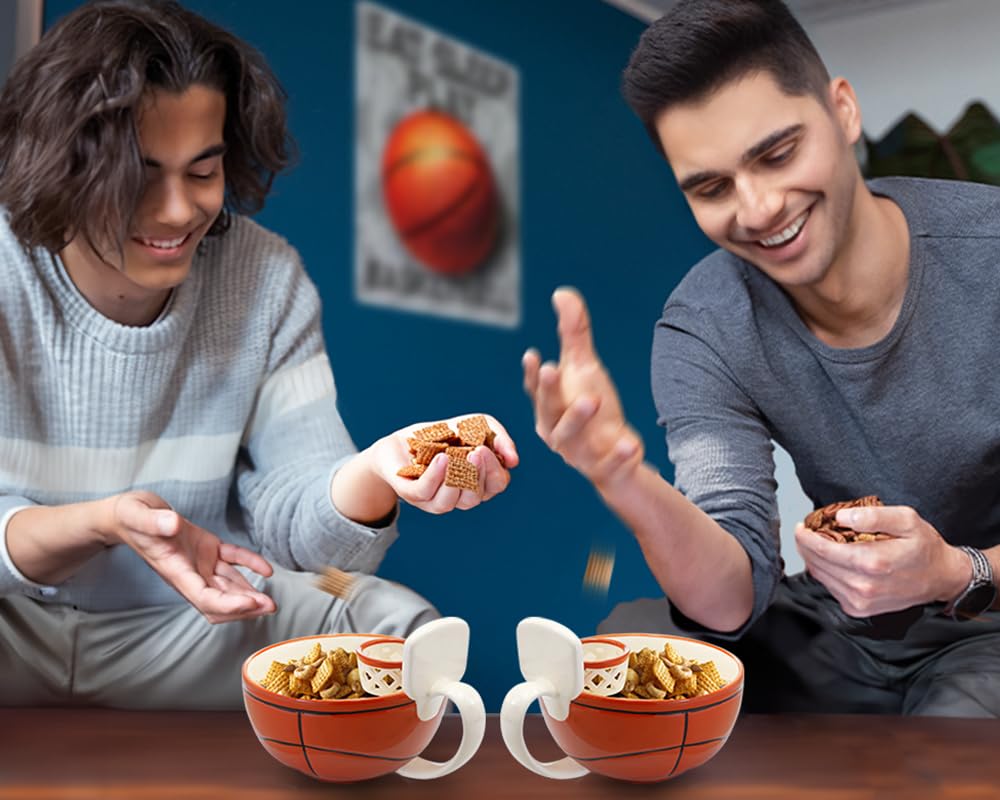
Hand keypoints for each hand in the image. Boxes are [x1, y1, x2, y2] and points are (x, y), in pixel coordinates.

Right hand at [107, 491, 275, 623]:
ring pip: (228, 585)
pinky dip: (250, 564)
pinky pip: (232, 560)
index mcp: (174, 570)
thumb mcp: (136, 514)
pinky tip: (267, 570)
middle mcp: (188, 572)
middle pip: (219, 601)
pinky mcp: (206, 548)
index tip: (251, 603)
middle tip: (270, 607)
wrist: (127, 514)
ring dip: (249, 594)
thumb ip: (153, 521)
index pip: (203, 597)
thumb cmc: (129, 516)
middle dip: (243, 608)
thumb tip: (172, 524)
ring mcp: (199, 562)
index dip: (228, 604)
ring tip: (271, 601)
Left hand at [370, 413, 518, 513]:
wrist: (401, 441)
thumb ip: (498, 436)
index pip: (496, 485)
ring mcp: (435, 498)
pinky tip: (442, 458)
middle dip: (479, 473)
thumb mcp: (475, 425)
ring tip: (456, 455)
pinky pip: (427, 492)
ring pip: (452, 500)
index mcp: (477, 482)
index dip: (496, 470)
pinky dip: (436, 476)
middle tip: (478, 451)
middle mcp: (458, 495)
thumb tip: (513, 461)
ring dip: (457, 477)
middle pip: (476, 496)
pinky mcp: (413, 494)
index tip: (491, 450)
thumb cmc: (441, 435)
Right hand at [523, 287, 642, 489]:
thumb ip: (573, 333)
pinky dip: (618, 456)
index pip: (536, 390)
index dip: (533, 375)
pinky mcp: (603, 470)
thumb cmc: (592, 409)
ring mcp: (578, 453)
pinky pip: (608, 465)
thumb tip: (562, 293)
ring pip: (571, 439)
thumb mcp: (585, 368)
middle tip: (553, 367)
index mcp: (548, 407)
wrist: (614, 460)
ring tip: (594, 399)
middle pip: (548, 411)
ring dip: (578, 418)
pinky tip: (632, 442)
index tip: (534, 355)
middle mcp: (556, 431)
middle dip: (549, 391)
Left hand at [794, 504, 969, 616]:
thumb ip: (873, 516)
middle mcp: (863, 586)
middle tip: (807, 532)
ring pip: (820, 577)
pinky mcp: (858, 609)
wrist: (940, 578)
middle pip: (816, 563)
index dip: (806, 537)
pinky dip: (826, 572)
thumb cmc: (924, 548)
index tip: (802, 526)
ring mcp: (860, 601)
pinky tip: (833, 560)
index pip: (822, 549)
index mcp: (872, 563)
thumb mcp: (906, 520)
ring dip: (814, 559)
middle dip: (806, 546)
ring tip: (819, 543)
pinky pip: (830, 588)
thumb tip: (842, 517)